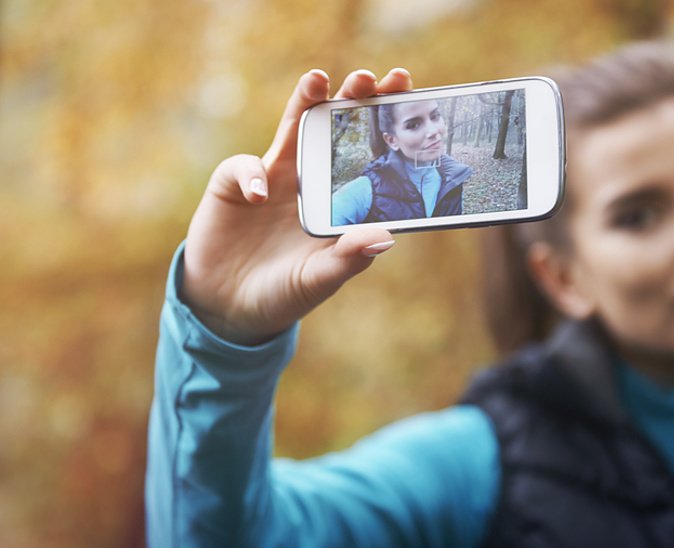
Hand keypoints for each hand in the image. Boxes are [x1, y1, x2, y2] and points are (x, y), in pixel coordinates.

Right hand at [181, 68, 412, 344]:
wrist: (231, 308)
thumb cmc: (284, 293)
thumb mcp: (320, 279)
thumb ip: (348, 259)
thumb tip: (386, 238)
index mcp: (338, 199)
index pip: (367, 153)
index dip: (383, 123)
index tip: (406, 92)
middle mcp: (310, 180)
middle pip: (334, 129)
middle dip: (352, 99)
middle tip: (370, 77)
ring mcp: (272, 178)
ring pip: (292, 130)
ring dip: (304, 103)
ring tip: (319, 80)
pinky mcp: (234, 184)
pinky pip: (244, 168)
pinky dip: (251, 176)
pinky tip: (258, 197)